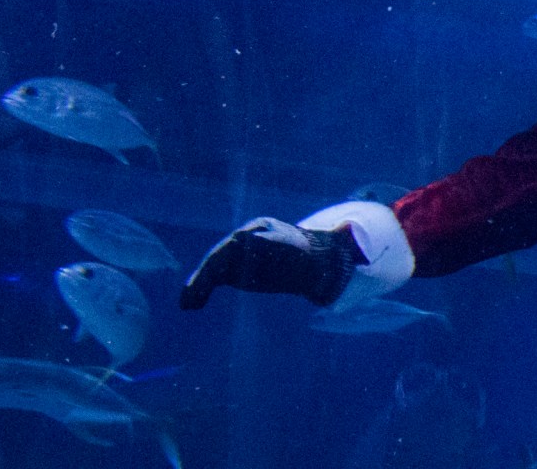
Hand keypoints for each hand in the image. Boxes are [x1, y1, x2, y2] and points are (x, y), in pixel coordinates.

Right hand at [178, 217, 358, 309]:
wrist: (312, 260)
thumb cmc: (318, 259)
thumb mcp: (321, 259)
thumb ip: (328, 256)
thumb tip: (350, 242)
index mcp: (266, 231)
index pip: (245, 242)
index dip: (233, 253)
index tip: (220, 269)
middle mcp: (249, 237)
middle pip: (224, 253)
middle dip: (208, 271)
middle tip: (195, 289)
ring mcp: (239, 252)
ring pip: (215, 266)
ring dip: (199, 283)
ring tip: (187, 303)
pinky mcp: (235, 269)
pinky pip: (214, 277)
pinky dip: (201, 288)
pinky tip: (190, 305)